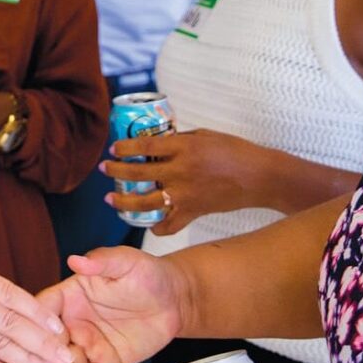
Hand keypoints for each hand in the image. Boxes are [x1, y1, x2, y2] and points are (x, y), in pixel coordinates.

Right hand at [39, 246, 185, 362]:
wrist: (174, 299)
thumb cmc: (147, 274)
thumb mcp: (125, 262)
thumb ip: (101, 262)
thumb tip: (76, 259)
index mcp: (72, 294)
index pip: (46, 308)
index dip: (35, 322)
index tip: (27, 335)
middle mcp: (75, 321)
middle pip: (50, 341)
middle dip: (41, 357)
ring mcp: (89, 343)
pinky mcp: (106, 360)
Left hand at [104, 129, 263, 234]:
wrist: (258, 176)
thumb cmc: (233, 150)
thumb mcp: (203, 135)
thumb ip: (178, 140)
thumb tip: (155, 145)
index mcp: (183, 147)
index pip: (143, 146)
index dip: (124, 148)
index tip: (113, 149)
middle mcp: (180, 171)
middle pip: (137, 173)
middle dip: (116, 171)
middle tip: (105, 169)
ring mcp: (185, 194)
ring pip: (145, 203)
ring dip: (124, 202)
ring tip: (111, 199)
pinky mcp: (193, 211)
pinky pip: (169, 225)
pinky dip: (157, 228)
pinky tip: (148, 224)